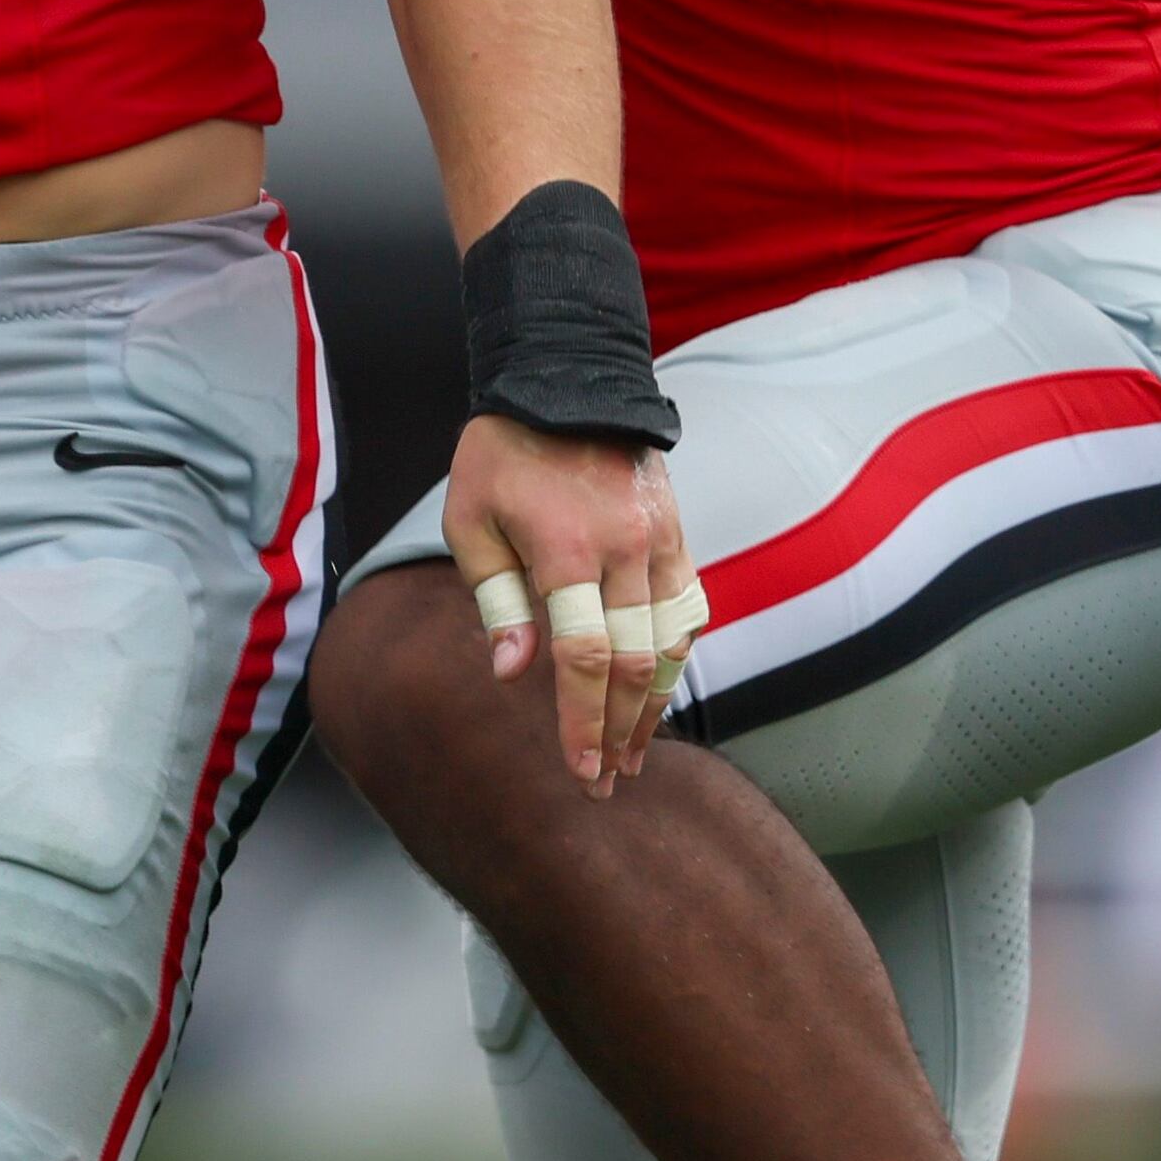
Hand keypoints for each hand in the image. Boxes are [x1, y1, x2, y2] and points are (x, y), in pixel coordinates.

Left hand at [444, 411, 696, 793]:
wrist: (567, 377)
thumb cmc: (502, 451)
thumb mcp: (471, 518)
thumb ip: (495, 598)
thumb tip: (513, 673)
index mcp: (566, 549)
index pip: (583, 658)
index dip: (582, 723)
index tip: (582, 773)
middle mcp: (625, 550)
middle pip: (634, 665)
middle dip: (619, 733)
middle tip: (606, 783)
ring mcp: (660, 542)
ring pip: (671, 645)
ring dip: (655, 707)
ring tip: (636, 754)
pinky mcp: (677, 534)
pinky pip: (688, 609)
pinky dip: (677, 658)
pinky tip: (660, 691)